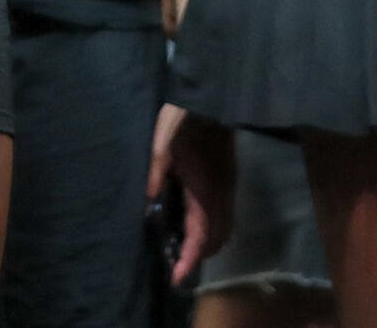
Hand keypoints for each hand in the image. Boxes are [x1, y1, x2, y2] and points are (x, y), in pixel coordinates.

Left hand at [146, 104, 233, 283]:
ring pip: (224, 227)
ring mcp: (228, 186)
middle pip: (218, 238)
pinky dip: (210, 227)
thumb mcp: (163, 143)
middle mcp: (222, 194)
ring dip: (206, 242)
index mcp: (205, 191)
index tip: (176, 276)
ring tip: (182, 247)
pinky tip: (190, 220)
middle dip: (199, 256)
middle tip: (176, 264)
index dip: (190, 259)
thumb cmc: (186, 119)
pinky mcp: (228, 178)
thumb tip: (147, 199)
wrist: (214, 98)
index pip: (202, 236)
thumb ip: (155, 171)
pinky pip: (224, 213)